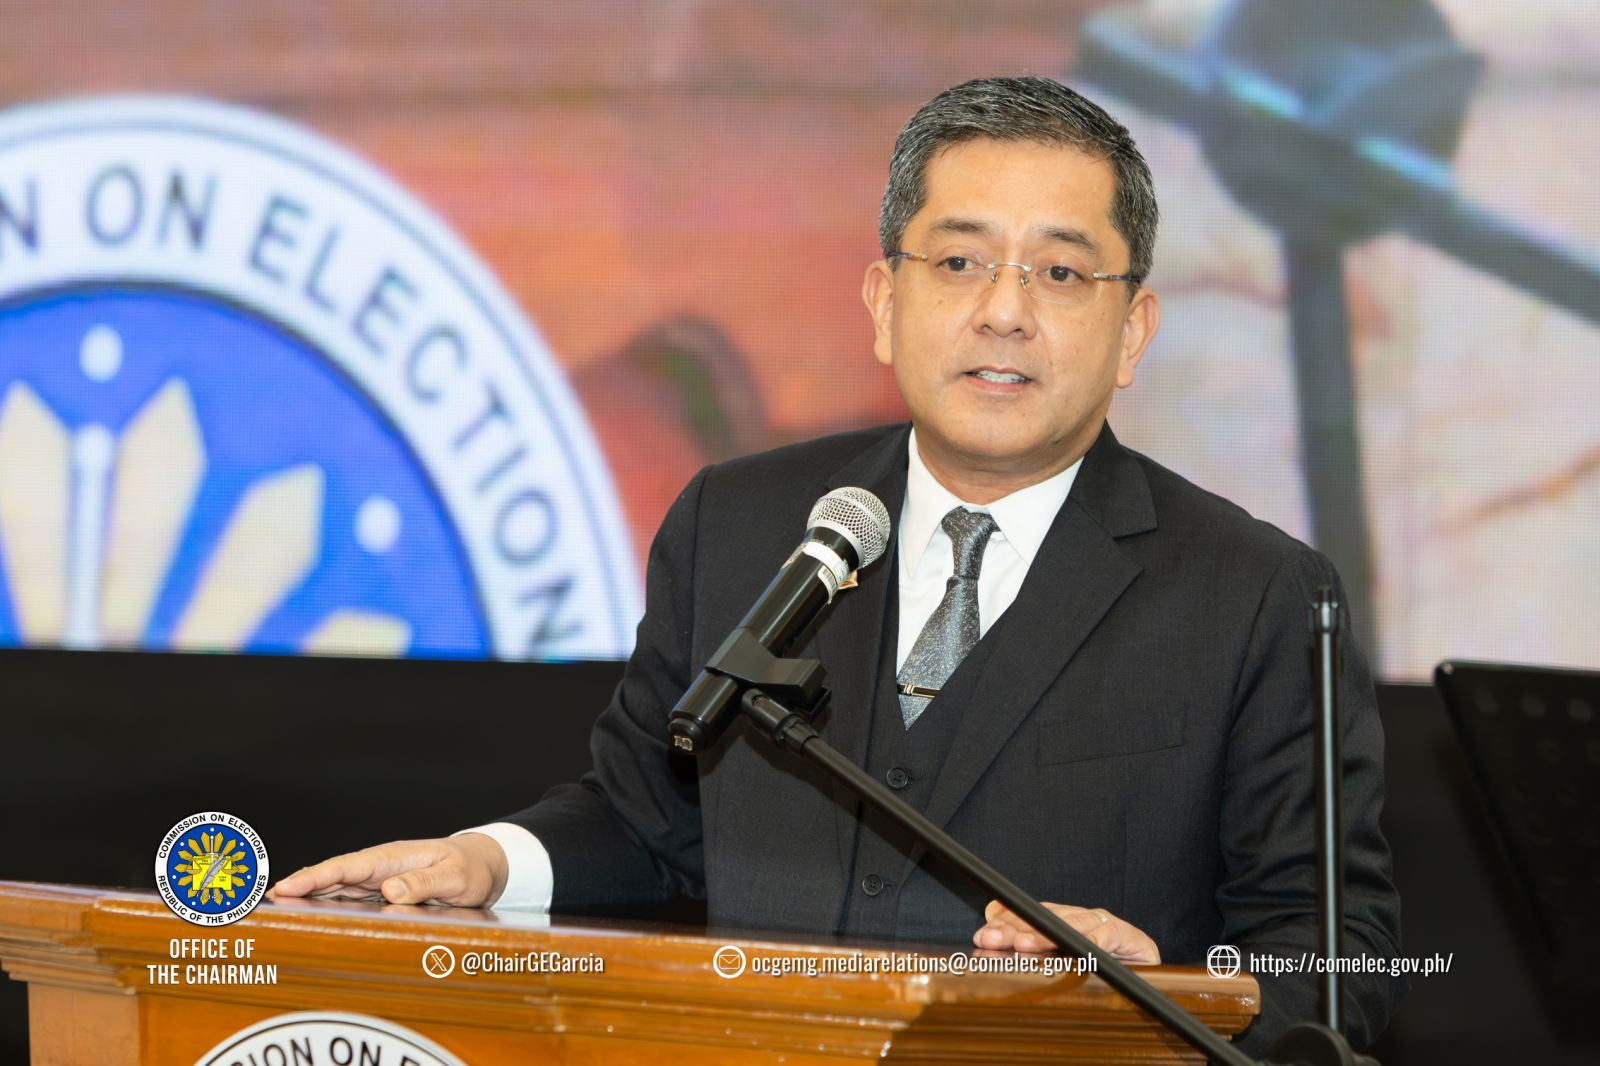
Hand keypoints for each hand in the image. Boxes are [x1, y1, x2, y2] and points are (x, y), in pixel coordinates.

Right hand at [265, 834, 509, 906]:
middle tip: (264, 903)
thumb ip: (425, 882)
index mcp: (392, 858)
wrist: (484, 865)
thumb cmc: (471, 868)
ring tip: (274, 912)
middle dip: (298, 887)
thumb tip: (390, 891)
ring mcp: (377, 881)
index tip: (285, 887)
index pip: (346, 867)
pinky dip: (325, 905)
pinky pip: (348, 900)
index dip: (314, 877)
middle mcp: (379, 869)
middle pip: (331, 878)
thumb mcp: (456, 876)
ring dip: (307, 898)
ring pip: (334, 890)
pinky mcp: (380, 895)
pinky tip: (307, 917)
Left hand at [973, 900, 1160, 963]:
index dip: (1007, 923)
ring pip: (1074, 924)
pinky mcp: (1132, 938)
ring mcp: (1107, 925)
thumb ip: (1032, 946)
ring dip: (1047, 933)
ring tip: (1025, 944)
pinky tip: (1081, 948)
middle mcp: (1084, 918)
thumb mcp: (1062, 960)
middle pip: (1047, 918)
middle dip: (1017, 928)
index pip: (1032, 917)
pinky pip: (1111, 936)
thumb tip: (991, 924)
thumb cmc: (1102, 968)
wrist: (1150, 973)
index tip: (983, 934)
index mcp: (1066, 922)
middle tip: (995, 939)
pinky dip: (1096, 940)